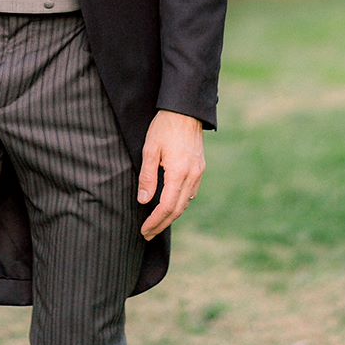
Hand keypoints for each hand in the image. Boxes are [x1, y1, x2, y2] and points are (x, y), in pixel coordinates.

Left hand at [138, 111, 204, 239]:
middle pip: (177, 210)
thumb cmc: (165, 127)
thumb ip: (148, 177)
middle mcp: (192, 177)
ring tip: (157, 222)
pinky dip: (180, 203)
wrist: (185, 110)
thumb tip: (144, 201)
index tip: (144, 230)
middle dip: (162, 224)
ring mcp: (198, 173)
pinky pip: (191, 193)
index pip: (166, 207)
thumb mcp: (150, 149)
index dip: (155, 222)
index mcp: (178, 173)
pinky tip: (171, 204)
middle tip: (148, 234)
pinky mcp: (200, 168)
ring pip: (185, 203)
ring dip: (171, 215)